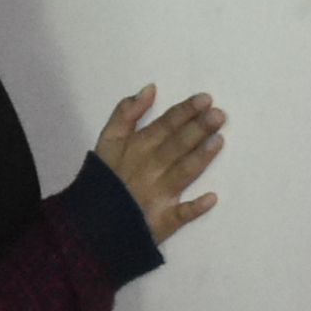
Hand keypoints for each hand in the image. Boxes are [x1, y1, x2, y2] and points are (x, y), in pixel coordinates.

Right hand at [96, 84, 225, 244]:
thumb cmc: (104, 177)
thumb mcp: (108, 140)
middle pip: (176, 146)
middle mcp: (150, 169)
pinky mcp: (162, 221)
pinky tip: (211, 198)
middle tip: (218, 115)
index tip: (205, 99)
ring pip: (182, 173)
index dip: (184, 112)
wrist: (92, 221)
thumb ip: (125, 113)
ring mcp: (158, 196)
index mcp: (137, 148)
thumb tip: (150, 89)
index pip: (164, 126)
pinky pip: (179, 215)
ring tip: (219, 141)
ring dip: (200, 158)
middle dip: (197, 130)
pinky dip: (194, 208)